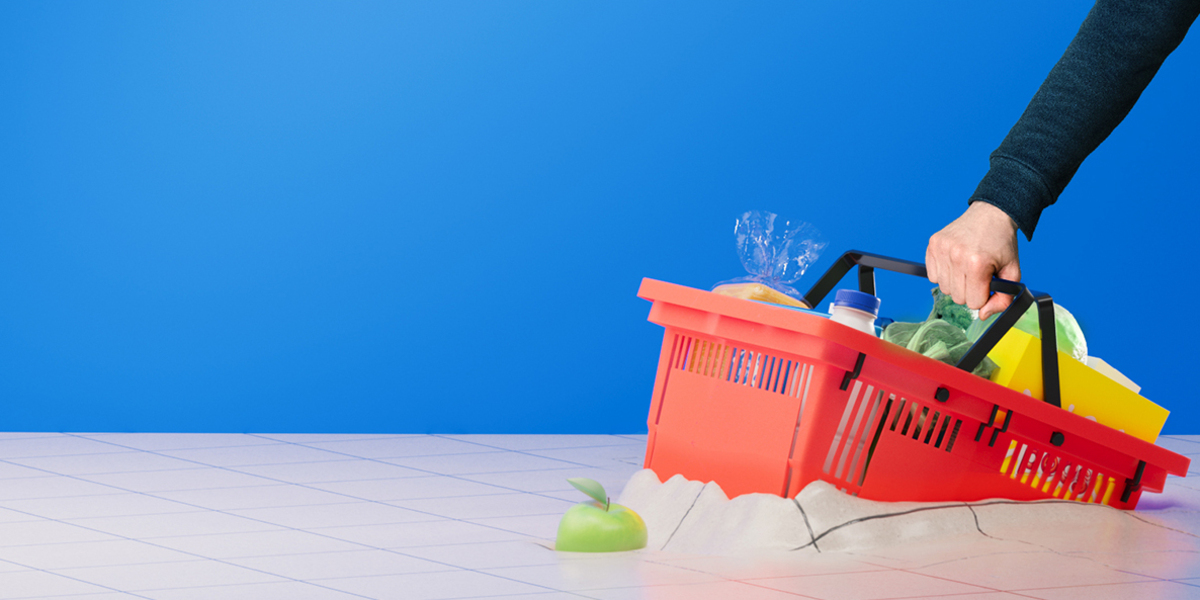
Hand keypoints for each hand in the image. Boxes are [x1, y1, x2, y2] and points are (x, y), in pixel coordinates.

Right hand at [926, 201, 1020, 319]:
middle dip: (970, 291)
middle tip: (979, 275)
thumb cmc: (1002, 243)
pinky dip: (944, 274)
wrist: (991, 214)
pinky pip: (933, 275)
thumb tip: (983, 315)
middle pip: (957, 297)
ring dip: (956, 283)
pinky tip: (956, 262)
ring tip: (967, 267)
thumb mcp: (1012, 272)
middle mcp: (956, 256)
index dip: (984, 296)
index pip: (974, 302)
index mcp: (978, 264)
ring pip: (944, 288)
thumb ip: (1003, 299)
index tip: (988, 283)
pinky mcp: (933, 245)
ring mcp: (942, 249)